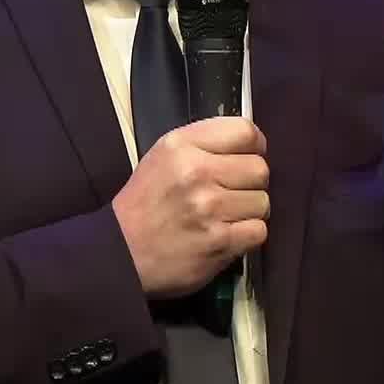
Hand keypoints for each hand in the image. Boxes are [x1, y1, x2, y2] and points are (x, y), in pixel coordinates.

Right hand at [112, 116, 270, 298]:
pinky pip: (259, 230)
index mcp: (182, 146)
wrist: (121, 252)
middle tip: (233, 193)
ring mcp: (209, 208)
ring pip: (262, 202)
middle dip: (251, 183)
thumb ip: (203, 144)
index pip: (245, 131)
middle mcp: (197, 172)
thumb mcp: (162, 157)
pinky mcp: (218, 242)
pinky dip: (248, 236)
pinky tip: (227, 234)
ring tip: (225, 217)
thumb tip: (251, 144)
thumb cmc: (145, 203)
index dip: (255, 146)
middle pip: (260, 169)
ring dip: (249, 211)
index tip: (248, 158)